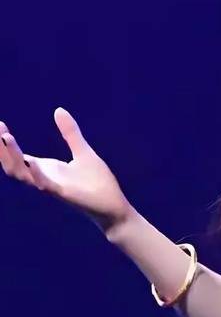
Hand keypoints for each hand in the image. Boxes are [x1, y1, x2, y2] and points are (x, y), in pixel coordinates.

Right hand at [0, 107, 132, 233]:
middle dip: (2, 149)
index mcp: (46, 169)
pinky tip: (31, 161)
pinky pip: (45, 186)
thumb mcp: (82, 151)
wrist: (113, 207)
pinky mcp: (64, 194)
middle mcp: (44, 178)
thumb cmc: (97, 182)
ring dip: (13, 158)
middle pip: (13, 165)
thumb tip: (58, 109)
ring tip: (7, 138)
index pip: (18, 156)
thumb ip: (70, 132)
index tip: (0, 124)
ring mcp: (52, 187)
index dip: (5, 143)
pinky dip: (37, 174)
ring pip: (23, 175)